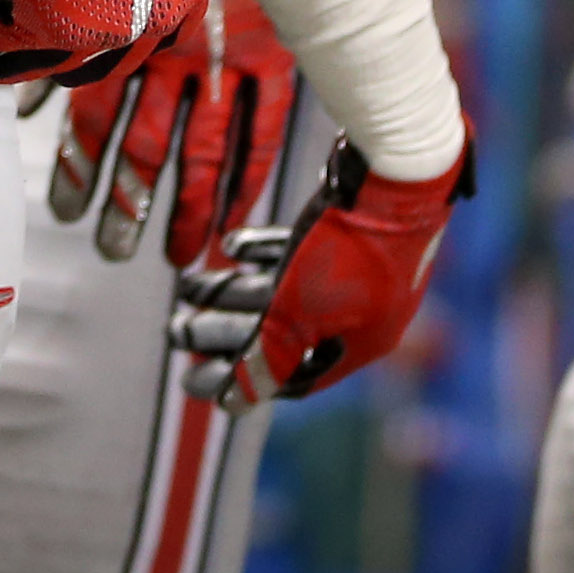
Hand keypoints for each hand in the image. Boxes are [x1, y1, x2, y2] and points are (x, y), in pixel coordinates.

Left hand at [52, 0, 295, 268]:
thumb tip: (13, 62)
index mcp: (131, 28)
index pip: (94, 110)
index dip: (79, 161)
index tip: (64, 208)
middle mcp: (175, 53)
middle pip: (145, 144)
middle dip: (126, 199)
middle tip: (110, 250)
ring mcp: (228, 61)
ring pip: (201, 151)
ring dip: (184, 207)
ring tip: (171, 255)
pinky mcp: (274, 60)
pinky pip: (262, 135)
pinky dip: (247, 182)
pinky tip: (234, 222)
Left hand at [171, 138, 469, 404]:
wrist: (398, 168)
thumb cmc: (348, 252)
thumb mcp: (300, 314)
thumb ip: (266, 359)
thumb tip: (233, 404)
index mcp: (360, 343)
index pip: (292, 379)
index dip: (241, 384)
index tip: (191, 382)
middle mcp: (362, 312)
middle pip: (281, 335)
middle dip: (224, 334)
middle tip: (175, 330)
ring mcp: (358, 270)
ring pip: (284, 291)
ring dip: (233, 291)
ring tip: (188, 285)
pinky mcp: (349, 230)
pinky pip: (298, 252)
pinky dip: (262, 252)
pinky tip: (228, 245)